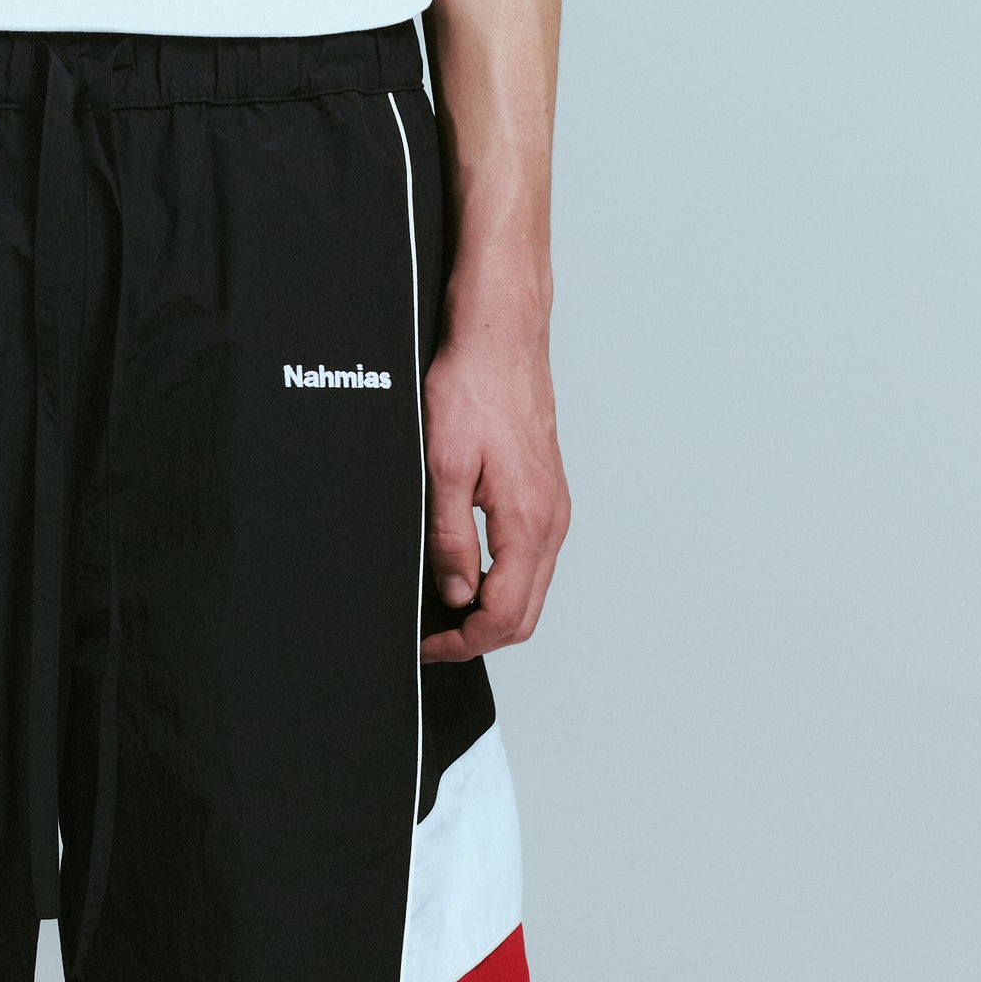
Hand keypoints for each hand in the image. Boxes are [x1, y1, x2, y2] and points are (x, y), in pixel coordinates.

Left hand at [418, 318, 569, 664]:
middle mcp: (551, 522)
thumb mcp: (443, 467)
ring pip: (529, 593)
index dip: (462, 643)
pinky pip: (530, 564)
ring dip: (488, 614)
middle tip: (431, 638)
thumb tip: (455, 596)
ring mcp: (553, 511)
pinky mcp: (546, 499)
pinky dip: (500, 585)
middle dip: (477, 639)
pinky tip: (464, 576)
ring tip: (440, 612)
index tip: (426, 644)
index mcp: (527, 521)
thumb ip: (450, 540)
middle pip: (523, 616)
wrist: (502, 337)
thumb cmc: (472, 387)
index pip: (503, 615)